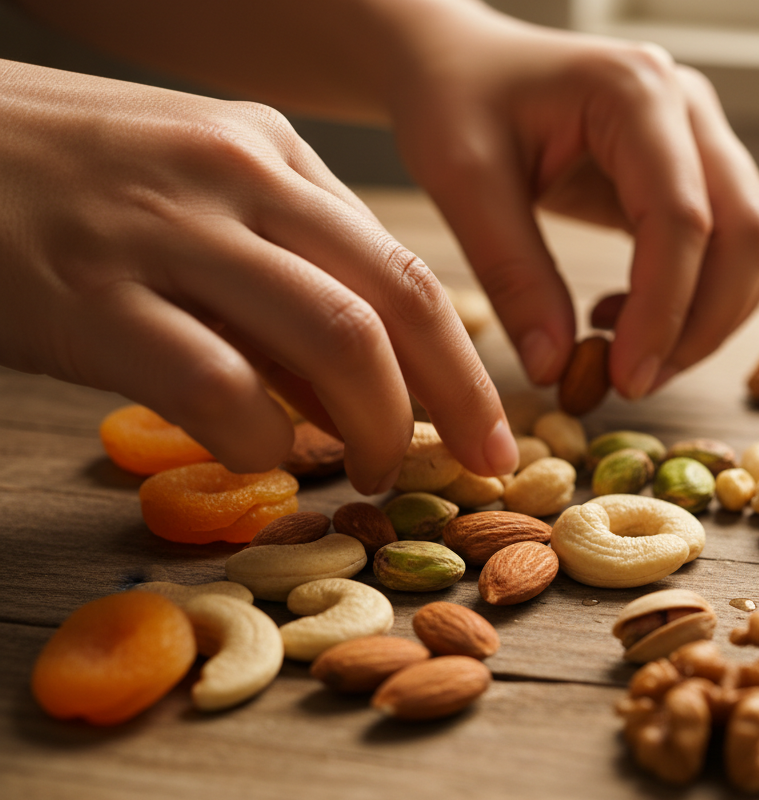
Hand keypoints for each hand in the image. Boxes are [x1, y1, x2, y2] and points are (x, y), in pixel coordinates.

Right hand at [0, 59, 516, 492]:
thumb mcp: (189, 193)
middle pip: (397, 298)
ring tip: (374, 471)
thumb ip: (274, 277)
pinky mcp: (92, 297)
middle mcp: (237, 177)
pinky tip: (262, 458)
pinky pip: (222, 385)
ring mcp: (166, 232)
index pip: (399, 262)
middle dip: (461, 395)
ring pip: (336, 338)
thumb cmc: (55, 178)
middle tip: (483, 463)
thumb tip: (345, 393)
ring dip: (377, 424)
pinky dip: (262, 439)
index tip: (484, 419)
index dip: (458, 355)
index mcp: (268, 149)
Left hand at [386, 2, 758, 396]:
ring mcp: (701, 137)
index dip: (664, 311)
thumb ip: (512, 273)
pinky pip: (727, 247)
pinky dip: (693, 299)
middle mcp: (688, 108)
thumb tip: (557, 367)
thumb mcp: (462, 179)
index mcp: (636, 91)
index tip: (626, 379)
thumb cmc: (453, 98)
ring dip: (706, 318)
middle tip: (634, 381)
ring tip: (624, 351)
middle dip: (702, 324)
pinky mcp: (693, 171)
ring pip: (752, 246)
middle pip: (747, 233)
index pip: (684, 217)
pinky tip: (624, 316)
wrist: (457, 61)